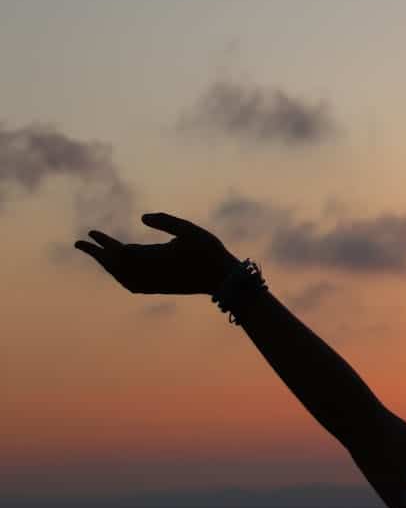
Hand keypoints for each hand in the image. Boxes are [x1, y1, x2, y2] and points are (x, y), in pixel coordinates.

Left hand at [74, 212, 239, 295]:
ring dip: (107, 266)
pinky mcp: (158, 289)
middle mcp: (150, 274)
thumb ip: (165, 221)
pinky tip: (118, 271)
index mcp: (155, 258)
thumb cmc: (208, 251)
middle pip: (114, 266)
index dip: (103, 242)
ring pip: (120, 277)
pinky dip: (119, 276)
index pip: (119, 251)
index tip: (90, 233)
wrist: (222, 279)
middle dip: (97, 254)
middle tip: (80, 243)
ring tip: (98, 254)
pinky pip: (130, 285)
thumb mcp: (189, 229)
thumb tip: (141, 218)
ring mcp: (153, 284)